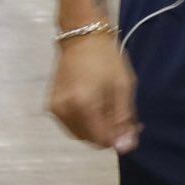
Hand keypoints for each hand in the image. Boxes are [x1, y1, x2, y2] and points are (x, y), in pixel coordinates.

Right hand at [50, 34, 140, 153]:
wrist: (82, 36)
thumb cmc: (107, 58)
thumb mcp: (123, 86)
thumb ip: (124, 119)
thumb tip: (125, 148)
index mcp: (83, 105)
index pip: (102, 140)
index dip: (119, 138)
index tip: (133, 125)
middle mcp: (65, 111)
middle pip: (91, 139)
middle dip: (110, 132)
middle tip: (124, 115)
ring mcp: (55, 110)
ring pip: (81, 135)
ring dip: (97, 128)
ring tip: (109, 107)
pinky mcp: (52, 106)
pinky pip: (72, 125)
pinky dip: (85, 121)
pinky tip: (95, 105)